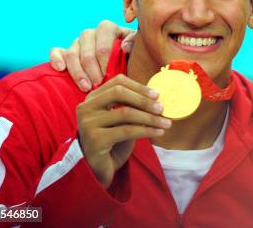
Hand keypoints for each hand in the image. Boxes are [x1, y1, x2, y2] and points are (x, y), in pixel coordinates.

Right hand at [49, 20, 135, 90]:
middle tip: (97, 86)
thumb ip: (134, 45)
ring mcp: (77, 42)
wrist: (122, 69)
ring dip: (78, 72)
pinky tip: (60, 69)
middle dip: (92, 69)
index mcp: (109, 29)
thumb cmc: (132, 60)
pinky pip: (56, 51)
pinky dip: (56, 59)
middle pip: (87, 48)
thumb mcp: (137, 52)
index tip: (108, 77)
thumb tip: (124, 46)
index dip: (104, 60)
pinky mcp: (64, 51)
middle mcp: (92, 33)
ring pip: (72, 52)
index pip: (103, 41)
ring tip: (85, 88)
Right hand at [76, 74, 170, 188]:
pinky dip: (146, 130)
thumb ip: (131, 105)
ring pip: (125, 113)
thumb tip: (157, 96)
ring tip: (166, 123)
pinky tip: (158, 132)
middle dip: (144, 100)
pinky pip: (126, 131)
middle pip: (119, 93)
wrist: (97, 169)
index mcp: (93, 98)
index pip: (117, 82)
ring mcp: (88, 123)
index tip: (157, 94)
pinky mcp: (95, 139)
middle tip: (162, 108)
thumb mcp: (121, 120)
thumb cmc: (112, 142)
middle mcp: (86, 108)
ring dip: (150, 117)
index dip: (139, 86)